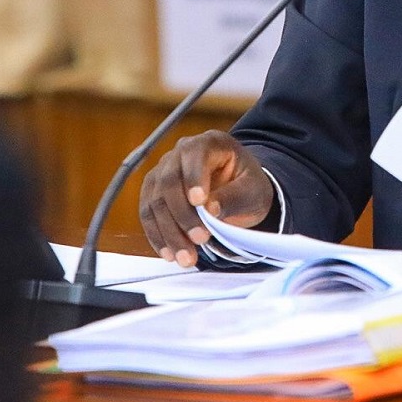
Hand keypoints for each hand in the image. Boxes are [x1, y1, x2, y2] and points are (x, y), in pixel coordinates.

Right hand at [138, 130, 275, 266]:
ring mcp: (163, 171)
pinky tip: (170, 254)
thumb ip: (233, 196)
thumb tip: (210, 209)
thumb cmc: (248, 186)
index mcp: (210, 142)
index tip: (200, 204)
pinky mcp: (153, 192)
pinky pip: (148, 215)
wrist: (238, 193)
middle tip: (201, 240)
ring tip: (187, 258)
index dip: (194, 179)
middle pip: (169, 182)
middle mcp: (180, 152)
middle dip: (183, 215)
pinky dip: (158, 236)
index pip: (194, 156)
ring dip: (169, 233)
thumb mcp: (253, 190)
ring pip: (155, 202)